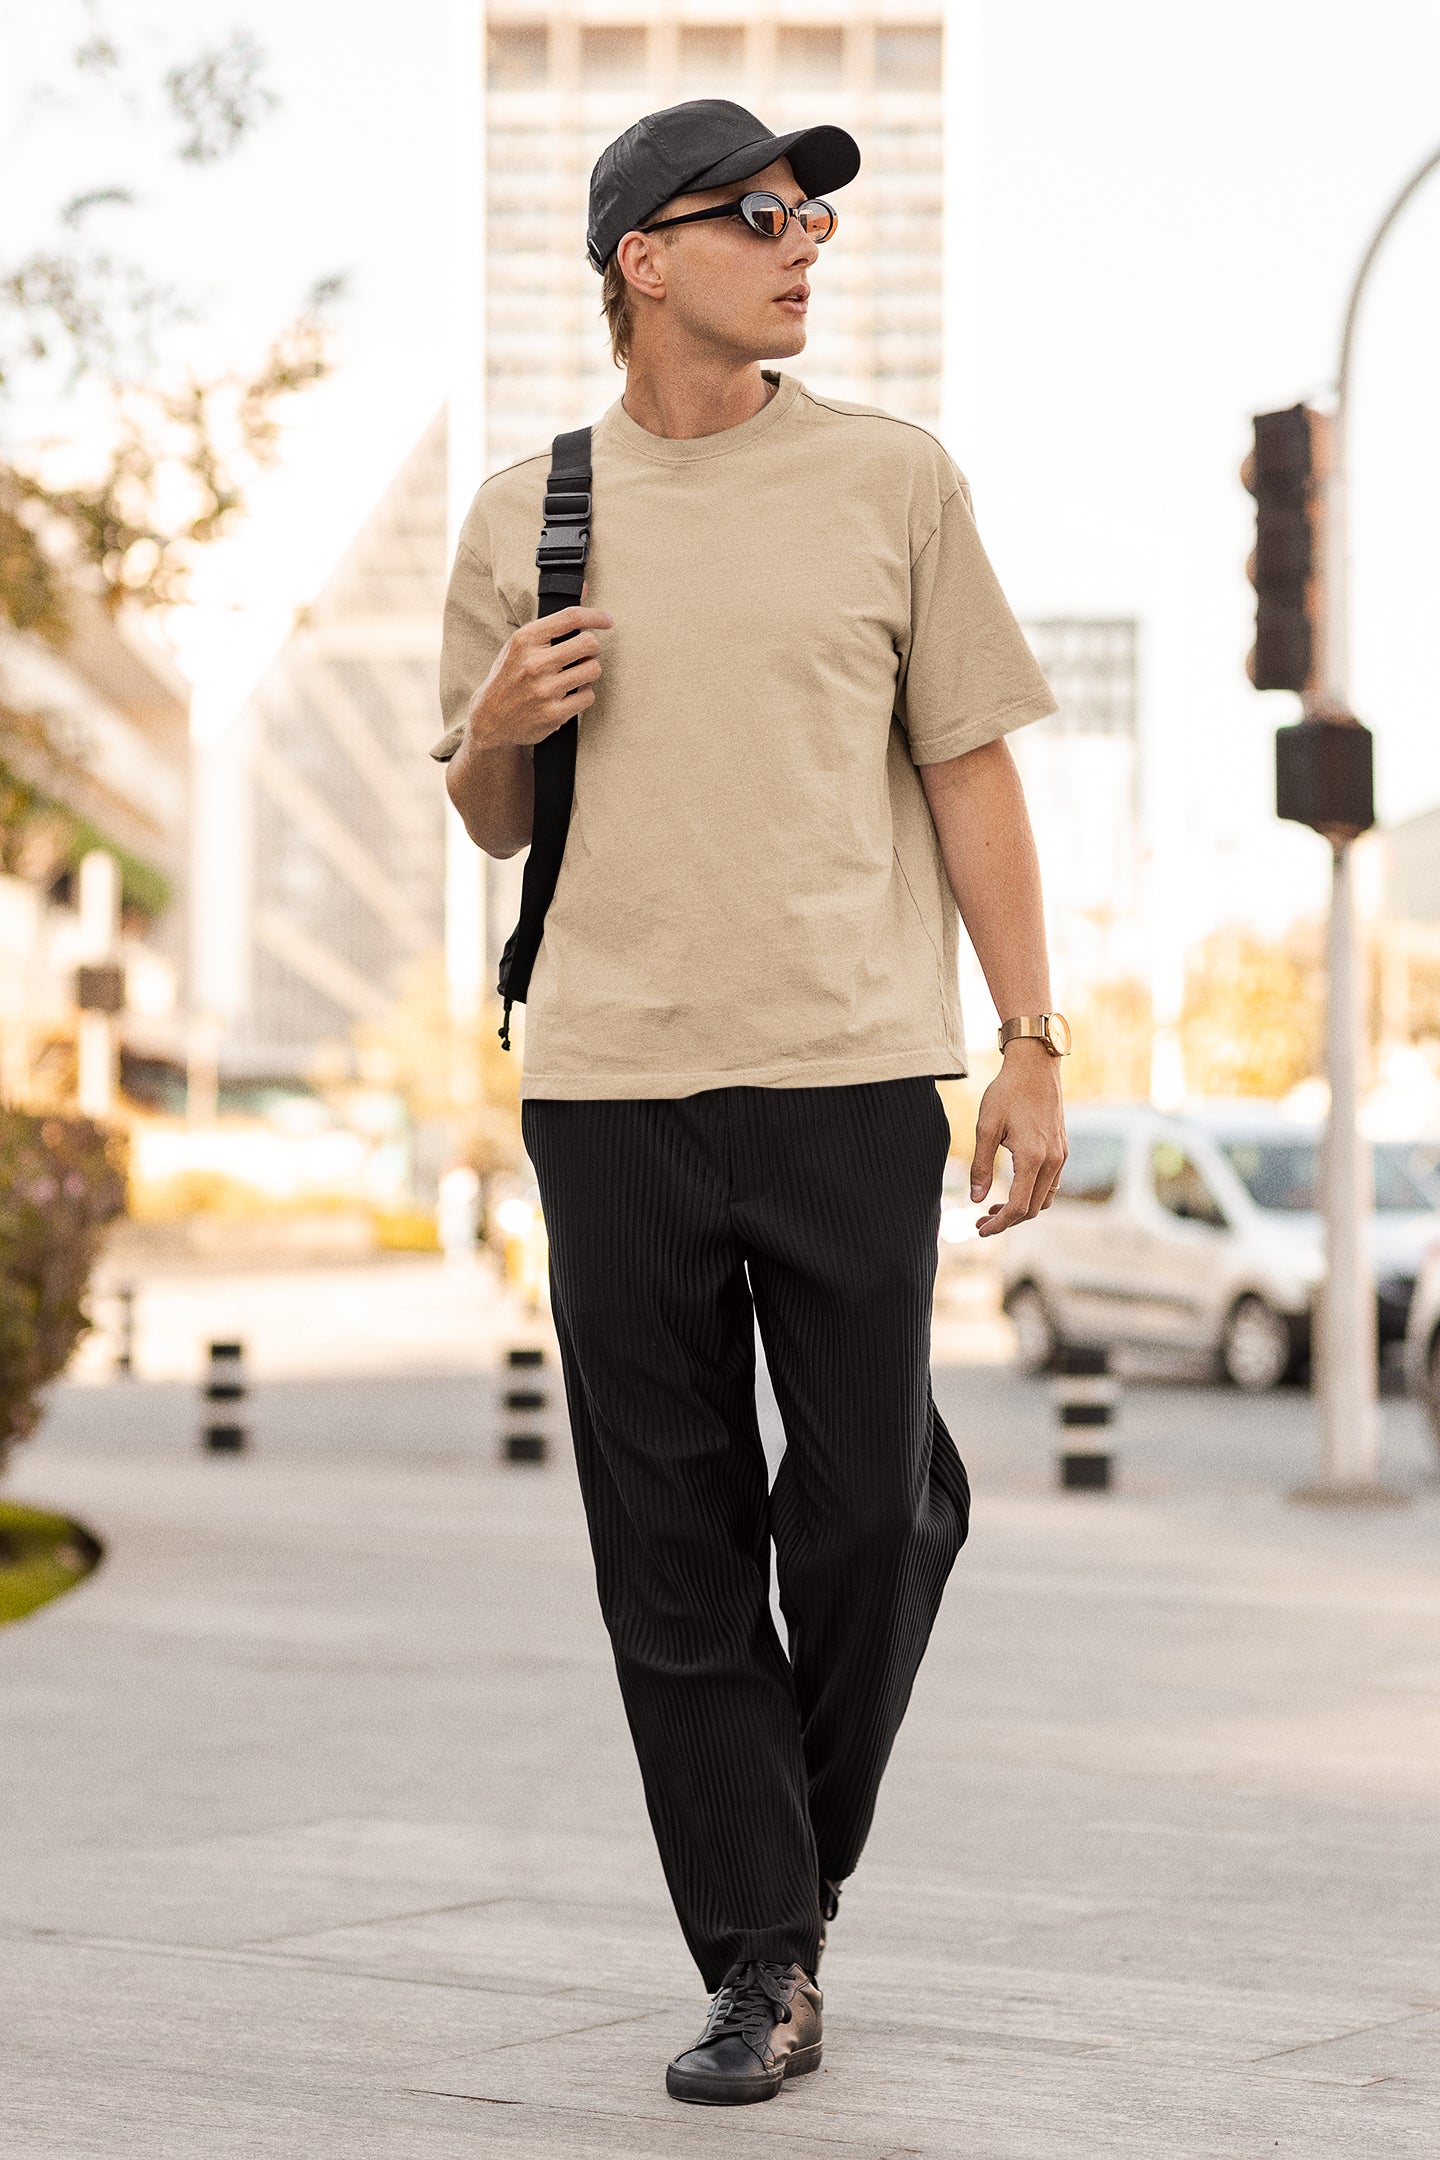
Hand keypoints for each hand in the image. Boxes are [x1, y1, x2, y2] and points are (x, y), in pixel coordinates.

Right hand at [466, 604, 612, 751]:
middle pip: (589, 644)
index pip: (571, 618)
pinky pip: (588, 696)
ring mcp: (545, 690)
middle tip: (585, 653)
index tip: (607, 620)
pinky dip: (583, 694)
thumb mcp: (520, 644)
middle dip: (592, 648)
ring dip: (588, 671)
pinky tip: (569, 694)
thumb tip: (583, 589)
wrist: (490, 720)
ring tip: (574, 675)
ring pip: (593, 670)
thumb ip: (553, 620)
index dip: (596, 616)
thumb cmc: (508, 677)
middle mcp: (535, 663)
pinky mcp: (554, 714)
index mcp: (525, 640)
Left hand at [970, 1041, 1066, 1236]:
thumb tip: (975, 1200)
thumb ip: (980, 1166)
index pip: (1019, 1207)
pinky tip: (1012, 1188)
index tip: (980, 1230)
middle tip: (980, 1220)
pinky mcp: (1063, 1149)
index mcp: (1033, 1157)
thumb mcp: (986, 1127)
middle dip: (1008, 1220)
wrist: (1035, 1066)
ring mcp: (1061, 1156)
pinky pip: (1051, 1183)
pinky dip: (1033, 1193)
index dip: (1000, 1224)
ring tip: (993, 1207)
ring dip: (1022, 1209)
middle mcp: (1053, 1160)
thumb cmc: (1006, 1092)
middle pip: (1034, 1208)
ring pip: (1045, 1198)